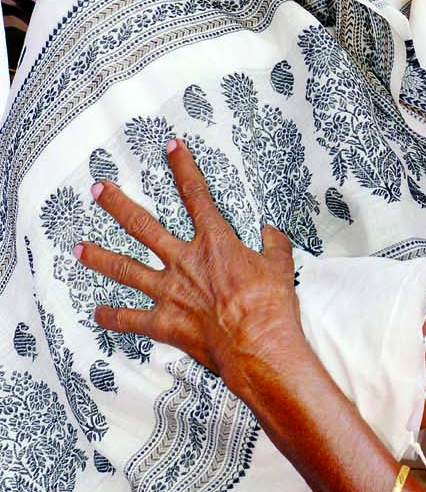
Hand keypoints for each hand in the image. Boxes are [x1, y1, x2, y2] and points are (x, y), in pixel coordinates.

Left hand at [74, 139, 303, 403]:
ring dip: (99, 257)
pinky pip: (132, 320)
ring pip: (125, 269)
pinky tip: (98, 314)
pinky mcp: (165, 322)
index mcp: (215, 242)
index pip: (196, 194)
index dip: (183, 166)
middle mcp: (184, 261)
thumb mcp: (281, 267)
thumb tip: (271, 232)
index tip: (171, 146)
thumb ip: (274, 245)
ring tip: (78, 249)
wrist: (258, 345)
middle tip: (98, 189)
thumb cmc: (271, 306)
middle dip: (117, 205)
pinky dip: (113, 318)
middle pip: (142, 226)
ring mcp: (170, 292)